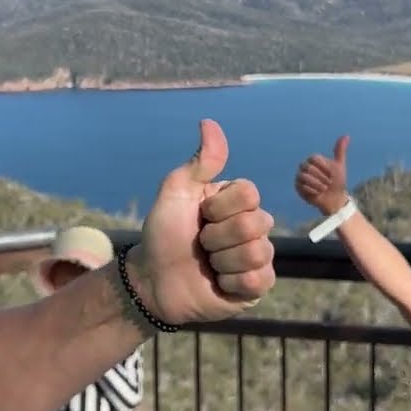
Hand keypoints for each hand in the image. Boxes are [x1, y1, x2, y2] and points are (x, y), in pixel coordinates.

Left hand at [134, 119, 275, 324]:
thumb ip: (200, 162)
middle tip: (201, 244)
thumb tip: (208, 122)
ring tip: (208, 264)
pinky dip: (230, 282)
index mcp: (238, 201)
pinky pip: (257, 280)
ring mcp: (258, 258)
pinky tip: (218, 282)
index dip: (220, 207)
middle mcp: (254, 226)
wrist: (153, 278)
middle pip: (254, 224)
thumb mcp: (176, 192)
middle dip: (216, 237)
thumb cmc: (164, 232)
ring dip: (221, 261)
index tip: (201, 215)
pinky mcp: (256, 287)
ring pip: (255, 253)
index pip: (250, 193)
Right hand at [294, 135, 350, 214]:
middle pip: (309, 168)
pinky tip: (318, 193)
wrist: (335, 198)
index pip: (314, 158)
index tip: (331, 174)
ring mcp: (300, 176)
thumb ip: (340, 151)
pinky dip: (312, 190)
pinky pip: (302, 186)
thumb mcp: (339, 166)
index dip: (324, 167)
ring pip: (304, 177)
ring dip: (317, 184)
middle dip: (321, 177)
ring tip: (324, 189)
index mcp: (313, 160)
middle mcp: (305, 167)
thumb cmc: (337, 182)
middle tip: (328, 183)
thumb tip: (346, 136)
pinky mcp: (298, 187)